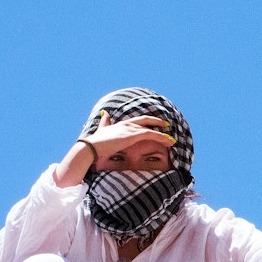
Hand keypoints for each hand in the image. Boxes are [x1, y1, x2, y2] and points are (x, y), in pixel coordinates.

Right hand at [55, 113, 175, 186]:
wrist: (91, 148)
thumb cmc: (95, 144)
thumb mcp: (101, 131)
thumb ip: (105, 123)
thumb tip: (105, 113)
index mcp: (119, 124)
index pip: (136, 121)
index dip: (147, 121)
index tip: (156, 123)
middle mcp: (126, 124)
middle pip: (145, 120)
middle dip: (157, 122)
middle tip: (167, 125)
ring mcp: (129, 129)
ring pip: (150, 128)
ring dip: (162, 134)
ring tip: (171, 140)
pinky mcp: (132, 135)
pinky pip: (151, 134)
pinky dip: (161, 137)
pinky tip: (168, 141)